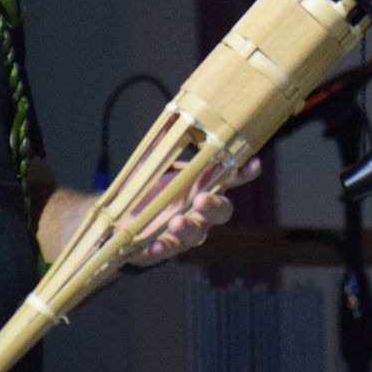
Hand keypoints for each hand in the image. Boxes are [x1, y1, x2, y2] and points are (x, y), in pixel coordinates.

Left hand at [129, 156, 261, 265]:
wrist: (118, 218)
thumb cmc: (144, 187)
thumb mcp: (152, 164)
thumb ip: (163, 147)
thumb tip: (171, 121)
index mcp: (203, 185)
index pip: (231, 178)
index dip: (245, 172)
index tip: (253, 164)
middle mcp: (199, 210)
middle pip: (222, 211)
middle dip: (215, 206)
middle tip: (202, 200)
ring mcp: (184, 231)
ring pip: (198, 233)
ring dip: (189, 228)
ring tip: (176, 222)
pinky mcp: (163, 248)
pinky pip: (167, 250)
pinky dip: (162, 248)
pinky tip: (154, 245)